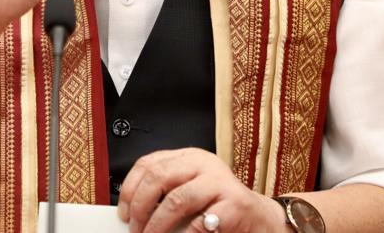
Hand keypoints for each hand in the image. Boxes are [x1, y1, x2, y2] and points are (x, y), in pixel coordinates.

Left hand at [117, 148, 283, 232]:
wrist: (259, 220)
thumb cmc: (220, 208)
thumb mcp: (192, 191)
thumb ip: (167, 193)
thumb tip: (132, 212)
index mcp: (190, 157)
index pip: (149, 163)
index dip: (130, 188)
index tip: (123, 212)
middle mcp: (204, 164)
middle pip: (159, 176)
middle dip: (140, 207)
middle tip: (135, 228)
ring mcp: (220, 182)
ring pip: (176, 199)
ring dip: (156, 225)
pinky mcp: (233, 205)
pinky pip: (199, 224)